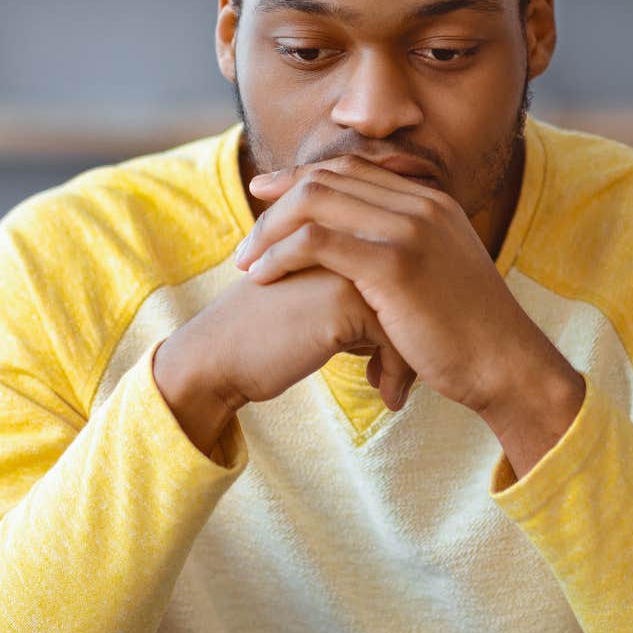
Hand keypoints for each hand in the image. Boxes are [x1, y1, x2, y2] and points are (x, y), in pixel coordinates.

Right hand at [152, 262, 415, 455]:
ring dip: (409, 357)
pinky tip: (388, 398)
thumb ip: (354, 292)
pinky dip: (398, 372)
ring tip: (393, 386)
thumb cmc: (262, 336)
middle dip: (415, 336)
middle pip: (413, 289)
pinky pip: (397, 337)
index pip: (404, 271)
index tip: (399, 356)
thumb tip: (404, 314)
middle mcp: (347, 240)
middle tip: (406, 375)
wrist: (216, 357)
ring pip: (411, 311)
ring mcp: (347, 266)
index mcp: (339, 235)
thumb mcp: (314, 299)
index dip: (409, 314)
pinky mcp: (345, 301)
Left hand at [235, 154, 582, 464]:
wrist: (507, 365)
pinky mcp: (395, 264)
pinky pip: (318, 241)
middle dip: (277, 201)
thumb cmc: (470, 336)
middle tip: (247, 236)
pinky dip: (282, 255)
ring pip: (316, 202)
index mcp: (431, 200)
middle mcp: (421, 203)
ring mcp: (410, 229)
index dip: (302, 179)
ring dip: (271, 230)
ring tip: (246, 263)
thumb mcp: (440, 277)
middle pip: (328, 178)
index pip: (352, 169)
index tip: (266, 197)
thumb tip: (365, 264)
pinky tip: (263, 278)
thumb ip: (407, 254)